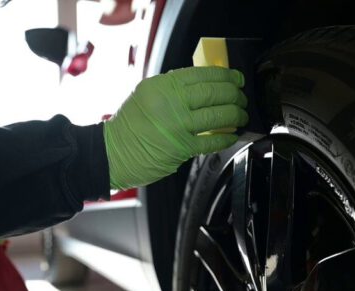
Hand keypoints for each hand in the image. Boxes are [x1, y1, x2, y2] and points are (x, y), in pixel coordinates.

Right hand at [103, 66, 247, 188]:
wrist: (113, 152)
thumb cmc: (130, 125)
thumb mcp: (147, 94)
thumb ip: (173, 88)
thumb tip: (205, 84)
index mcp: (162, 85)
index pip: (202, 74)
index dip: (225, 75)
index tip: (235, 78)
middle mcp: (170, 102)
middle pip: (213, 93)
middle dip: (234, 95)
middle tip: (241, 98)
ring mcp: (177, 126)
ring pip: (217, 116)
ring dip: (236, 115)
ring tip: (241, 115)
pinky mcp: (181, 148)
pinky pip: (212, 141)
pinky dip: (226, 138)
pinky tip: (232, 136)